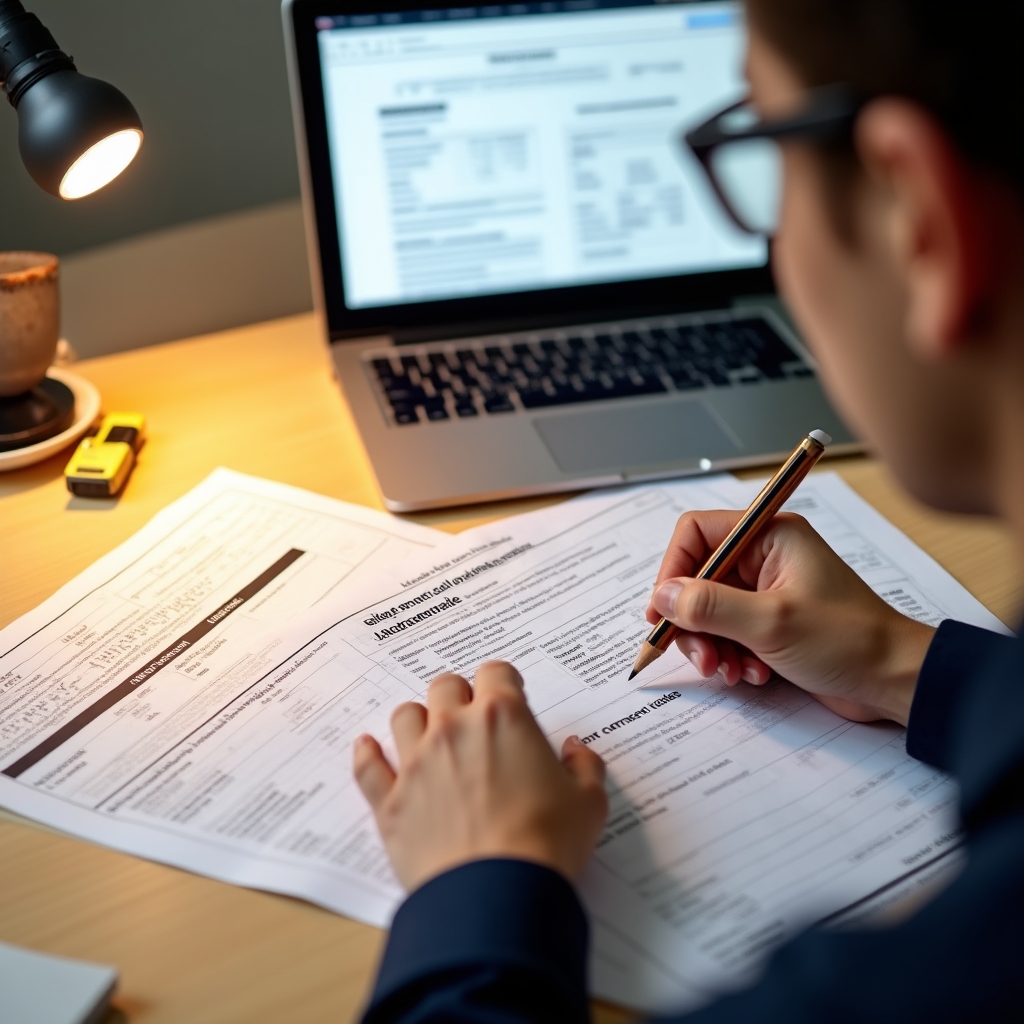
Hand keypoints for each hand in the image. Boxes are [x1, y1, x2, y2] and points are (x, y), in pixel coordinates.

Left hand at [353, 661, 608, 891]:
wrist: (498, 895)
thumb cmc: (546, 845)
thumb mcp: (588, 802)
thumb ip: (584, 766)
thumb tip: (575, 751)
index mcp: (503, 717)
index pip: (496, 672)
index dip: (504, 682)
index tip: (509, 696)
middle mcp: (453, 728)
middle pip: (445, 686)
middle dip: (460, 697)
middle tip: (473, 721)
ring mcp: (416, 762)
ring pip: (405, 716)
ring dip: (418, 721)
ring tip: (430, 738)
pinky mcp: (391, 801)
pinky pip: (367, 766)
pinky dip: (367, 754)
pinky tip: (368, 748)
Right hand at [647, 510, 934, 724]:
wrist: (896, 680)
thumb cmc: (849, 641)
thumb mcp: (770, 623)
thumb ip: (710, 606)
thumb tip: (663, 597)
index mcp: (769, 537)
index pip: (696, 534)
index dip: (673, 570)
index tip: (663, 611)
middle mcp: (764, 557)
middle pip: (697, 577)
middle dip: (692, 620)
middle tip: (700, 656)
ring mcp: (767, 590)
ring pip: (708, 610)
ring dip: (710, 645)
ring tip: (727, 671)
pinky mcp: (770, 622)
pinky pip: (728, 633)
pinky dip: (730, 656)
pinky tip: (750, 675)